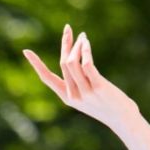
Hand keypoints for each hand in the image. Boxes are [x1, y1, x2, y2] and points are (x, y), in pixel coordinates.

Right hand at [23, 24, 138, 128]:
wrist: (124, 120)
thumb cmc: (109, 106)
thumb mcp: (90, 96)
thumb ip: (81, 82)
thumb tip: (79, 61)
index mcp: (67, 97)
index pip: (47, 78)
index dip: (36, 64)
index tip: (26, 51)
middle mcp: (73, 95)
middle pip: (63, 63)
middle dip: (65, 43)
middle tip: (68, 29)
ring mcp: (85, 92)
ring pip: (72, 62)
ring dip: (77, 45)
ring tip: (83, 37)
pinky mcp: (98, 87)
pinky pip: (87, 65)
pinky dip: (85, 51)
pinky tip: (87, 43)